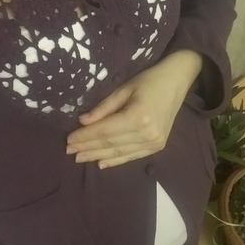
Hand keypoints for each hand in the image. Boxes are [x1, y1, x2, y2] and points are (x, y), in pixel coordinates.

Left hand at [66, 50, 202, 168]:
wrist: (176, 83)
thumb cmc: (148, 81)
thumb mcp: (123, 89)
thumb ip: (103, 108)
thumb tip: (82, 121)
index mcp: (138, 116)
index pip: (104, 131)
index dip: (85, 137)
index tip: (68, 140)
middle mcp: (147, 133)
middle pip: (110, 144)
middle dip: (87, 148)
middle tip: (68, 151)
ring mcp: (154, 142)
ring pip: (119, 153)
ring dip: (98, 156)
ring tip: (80, 158)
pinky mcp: (157, 146)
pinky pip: (132, 156)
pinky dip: (115, 161)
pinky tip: (101, 164)